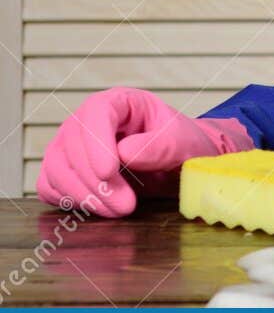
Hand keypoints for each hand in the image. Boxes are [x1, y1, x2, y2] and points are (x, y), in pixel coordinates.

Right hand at [36, 88, 252, 217]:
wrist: (178, 165)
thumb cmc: (181, 145)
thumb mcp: (183, 143)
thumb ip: (160, 146)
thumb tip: (124, 152)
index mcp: (120, 103)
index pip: (96, 112)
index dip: (96, 142)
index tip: (109, 171)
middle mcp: (88, 121)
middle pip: (72, 144)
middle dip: (96, 180)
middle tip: (125, 204)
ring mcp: (72, 146)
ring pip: (57, 168)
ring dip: (84, 195)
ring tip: (120, 210)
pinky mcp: (65, 171)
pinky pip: (50, 186)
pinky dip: (70, 201)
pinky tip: (100, 209)